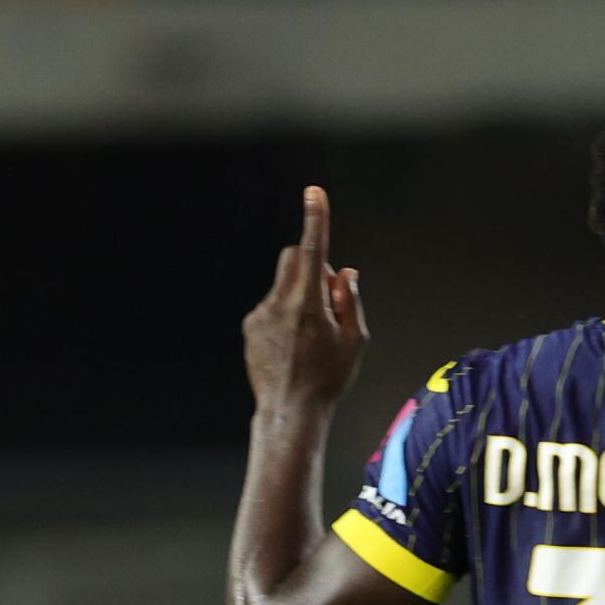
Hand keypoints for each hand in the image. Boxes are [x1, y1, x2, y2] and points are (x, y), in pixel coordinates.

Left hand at [242, 187, 367, 419]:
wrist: (290, 411)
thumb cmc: (328, 379)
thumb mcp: (355, 340)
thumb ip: (349, 300)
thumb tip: (344, 273)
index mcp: (307, 304)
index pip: (313, 250)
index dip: (316, 219)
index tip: (313, 193)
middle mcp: (278, 303)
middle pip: (293, 257)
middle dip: (313, 264)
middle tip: (329, 296)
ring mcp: (260, 315)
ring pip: (282, 284)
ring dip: (299, 294)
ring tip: (310, 334)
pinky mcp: (249, 328)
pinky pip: (270, 306)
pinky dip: (285, 314)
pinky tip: (293, 346)